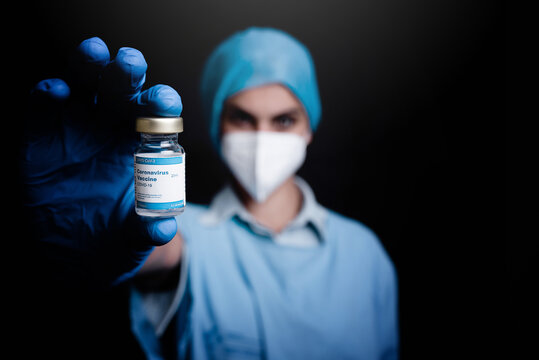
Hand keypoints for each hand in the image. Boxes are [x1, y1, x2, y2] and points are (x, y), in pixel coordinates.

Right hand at [22, 37, 182, 286]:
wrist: (75, 255)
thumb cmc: (114, 239)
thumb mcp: (132, 239)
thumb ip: (146, 230)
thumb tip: (162, 228)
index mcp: (141, 146)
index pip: (156, 117)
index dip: (160, 105)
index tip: (164, 101)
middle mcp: (111, 130)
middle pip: (122, 92)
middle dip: (126, 74)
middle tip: (130, 62)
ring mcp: (75, 130)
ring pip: (83, 88)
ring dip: (88, 67)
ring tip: (94, 52)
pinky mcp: (41, 139)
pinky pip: (43, 110)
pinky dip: (47, 96)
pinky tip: (55, 90)